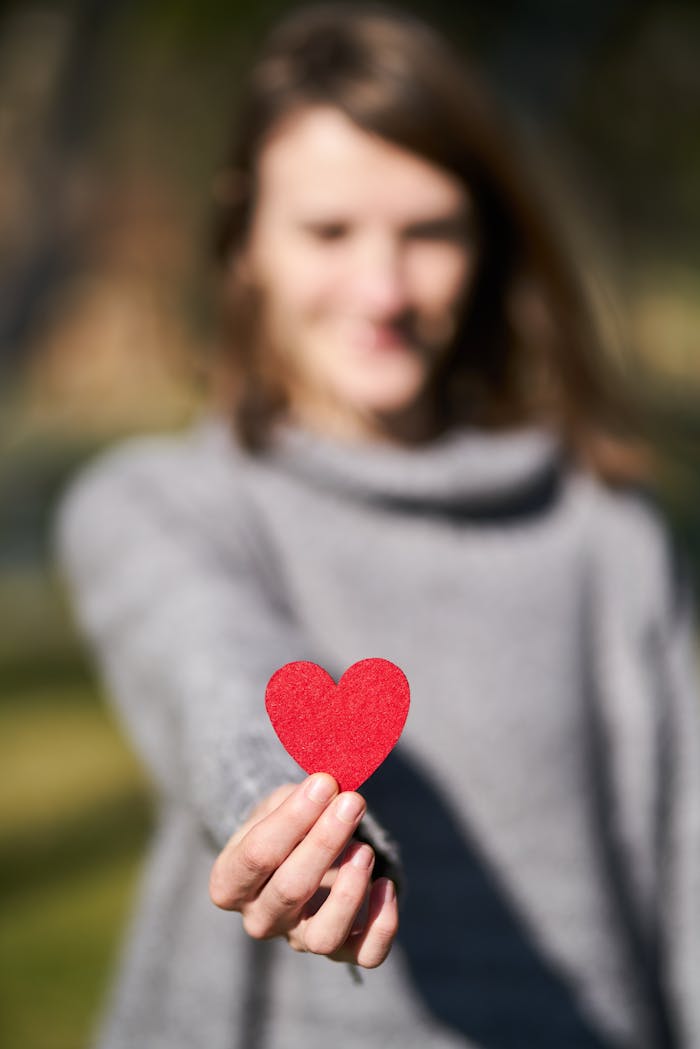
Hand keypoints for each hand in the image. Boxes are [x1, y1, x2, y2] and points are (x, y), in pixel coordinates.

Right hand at [209, 773, 397, 967]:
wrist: (296, 856)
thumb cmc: (284, 826)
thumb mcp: (277, 805)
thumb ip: (298, 799)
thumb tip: (329, 786)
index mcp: (230, 883)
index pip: (256, 856)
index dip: (292, 818)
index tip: (324, 783)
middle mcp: (260, 919)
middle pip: (290, 890)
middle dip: (325, 841)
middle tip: (352, 801)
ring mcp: (299, 939)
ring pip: (323, 936)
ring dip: (349, 891)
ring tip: (365, 850)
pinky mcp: (340, 951)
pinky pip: (365, 954)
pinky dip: (382, 924)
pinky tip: (385, 884)